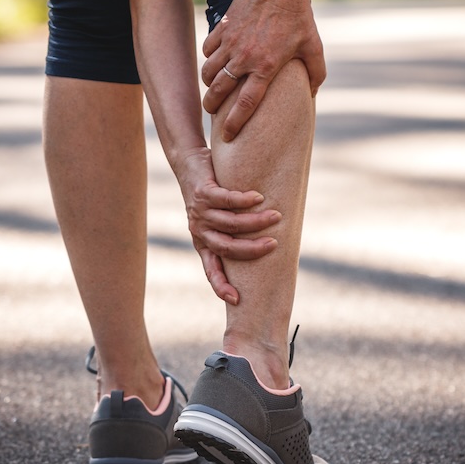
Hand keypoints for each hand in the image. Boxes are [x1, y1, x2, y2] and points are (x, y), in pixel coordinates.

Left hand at [176, 147, 280, 303]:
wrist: (188, 164)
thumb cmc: (210, 194)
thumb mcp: (217, 219)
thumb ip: (232, 232)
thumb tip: (266, 246)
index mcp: (202, 243)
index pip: (211, 270)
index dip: (221, 286)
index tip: (236, 300)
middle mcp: (199, 230)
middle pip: (226, 248)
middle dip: (251, 249)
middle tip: (273, 245)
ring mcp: (200, 212)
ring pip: (230, 223)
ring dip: (256, 221)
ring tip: (276, 216)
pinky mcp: (203, 193)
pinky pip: (227, 200)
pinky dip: (245, 200)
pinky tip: (258, 198)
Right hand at [200, 0, 325, 141]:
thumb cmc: (300, 18)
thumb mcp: (314, 48)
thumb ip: (316, 75)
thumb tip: (311, 95)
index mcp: (266, 68)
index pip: (245, 105)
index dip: (233, 123)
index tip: (227, 136)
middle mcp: (245, 58)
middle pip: (218, 92)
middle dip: (212, 106)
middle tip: (212, 111)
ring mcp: (231, 42)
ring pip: (209, 72)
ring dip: (209, 83)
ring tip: (214, 87)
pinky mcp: (223, 27)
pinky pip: (208, 50)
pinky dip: (209, 59)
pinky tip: (216, 60)